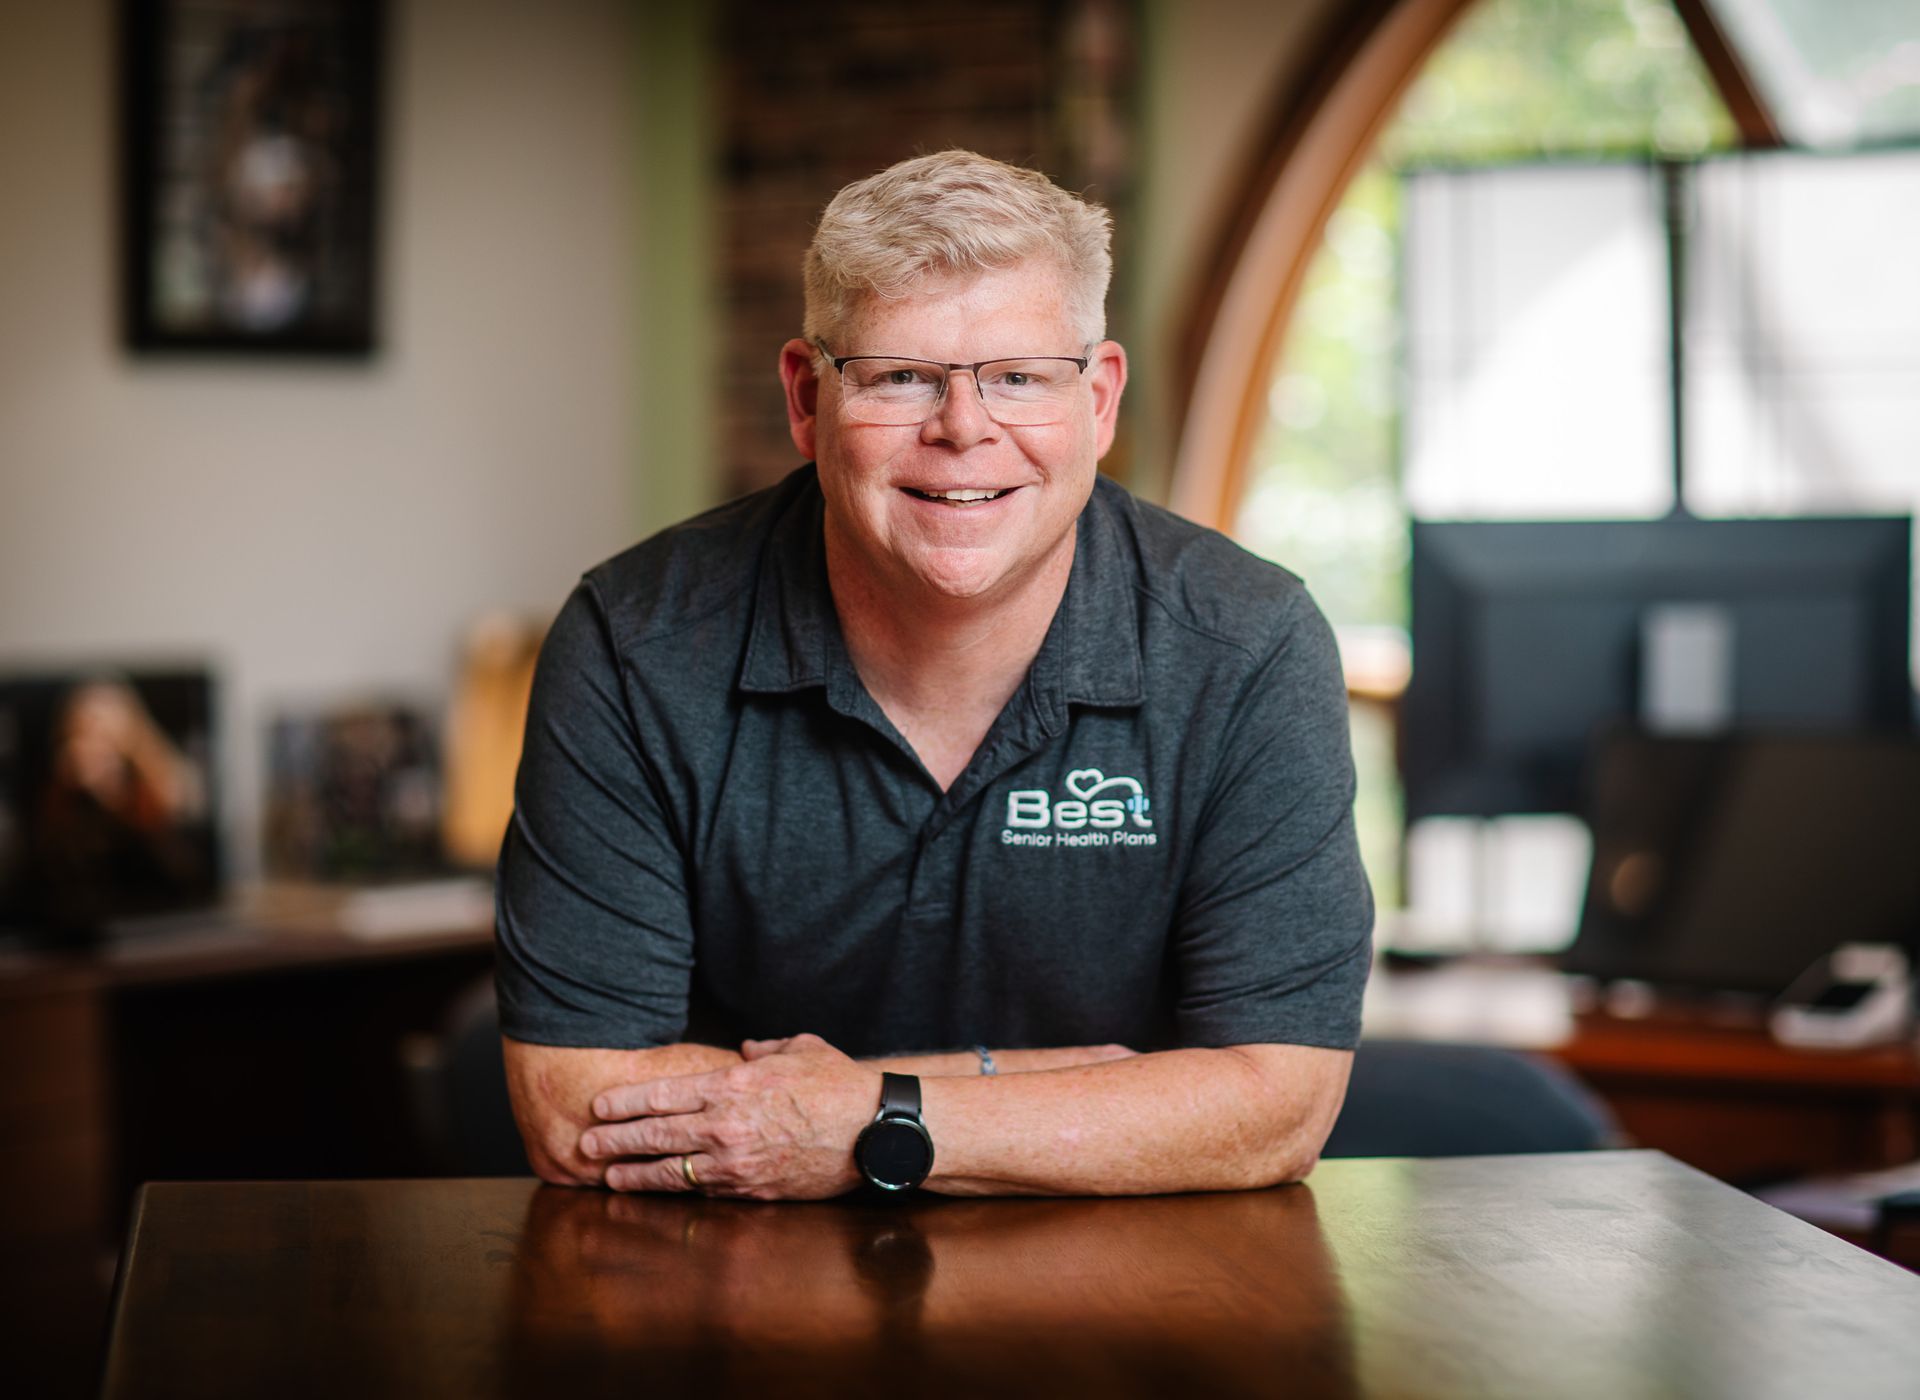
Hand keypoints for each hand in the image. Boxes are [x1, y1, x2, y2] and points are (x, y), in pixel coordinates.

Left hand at [580, 1032, 881, 1199]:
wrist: (875, 1130)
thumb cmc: (841, 1084)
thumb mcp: (801, 1048)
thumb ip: (766, 1049)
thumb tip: (747, 1051)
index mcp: (734, 1085)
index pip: (664, 1094)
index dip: (626, 1101)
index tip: (599, 1105)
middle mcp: (727, 1124)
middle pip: (656, 1134)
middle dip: (615, 1138)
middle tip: (585, 1142)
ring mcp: (737, 1161)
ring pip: (672, 1169)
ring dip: (634, 1172)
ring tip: (608, 1174)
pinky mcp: (752, 1189)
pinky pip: (702, 1191)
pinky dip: (673, 1191)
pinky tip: (656, 1190)